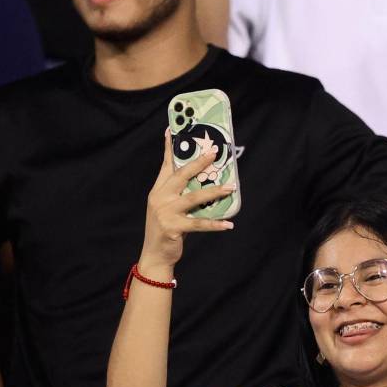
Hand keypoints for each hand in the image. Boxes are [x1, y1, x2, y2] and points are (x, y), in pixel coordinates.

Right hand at [139, 131, 234, 273]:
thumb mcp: (168, 207)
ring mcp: (165, 212)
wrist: (155, 255)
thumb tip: (204, 181)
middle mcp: (160, 198)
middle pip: (182, 175)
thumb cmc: (166, 229)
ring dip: (214, 192)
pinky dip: (215, 224)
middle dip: (200, 163)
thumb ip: (180, 194)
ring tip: (231, 187)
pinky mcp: (173, 227)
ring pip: (194, 197)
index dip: (168, 148)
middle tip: (215, 153)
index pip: (165, 165)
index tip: (171, 131)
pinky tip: (228, 224)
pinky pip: (199, 223)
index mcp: (158, 191)